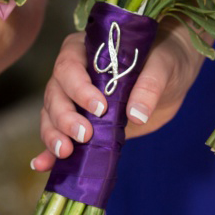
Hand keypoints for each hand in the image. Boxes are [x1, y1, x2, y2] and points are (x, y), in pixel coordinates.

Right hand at [30, 20, 202, 171]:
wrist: (171, 78)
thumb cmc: (164, 59)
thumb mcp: (162, 66)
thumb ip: (149, 85)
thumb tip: (136, 115)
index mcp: (85, 50)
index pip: (69, 66)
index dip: (78, 88)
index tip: (99, 107)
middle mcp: (72, 73)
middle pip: (55, 94)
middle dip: (64, 117)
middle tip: (83, 135)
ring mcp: (73, 99)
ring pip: (51, 115)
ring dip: (54, 134)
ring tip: (66, 152)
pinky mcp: (81, 122)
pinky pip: (60, 135)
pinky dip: (49, 152)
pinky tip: (43, 165)